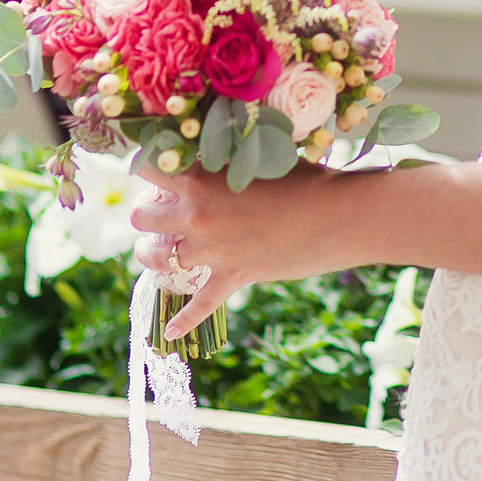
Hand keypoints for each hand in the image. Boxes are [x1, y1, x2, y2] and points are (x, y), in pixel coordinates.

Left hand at [131, 161, 331, 339]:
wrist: (340, 216)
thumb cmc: (307, 176)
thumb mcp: (261, 156)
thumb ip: (230, 155)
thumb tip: (215, 147)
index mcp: (201, 179)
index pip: (149, 168)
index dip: (148, 164)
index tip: (156, 165)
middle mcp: (197, 217)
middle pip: (141, 217)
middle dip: (145, 210)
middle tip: (160, 206)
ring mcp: (212, 251)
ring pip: (157, 260)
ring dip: (150, 253)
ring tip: (153, 249)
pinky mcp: (232, 277)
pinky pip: (199, 306)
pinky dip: (184, 321)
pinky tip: (171, 333)